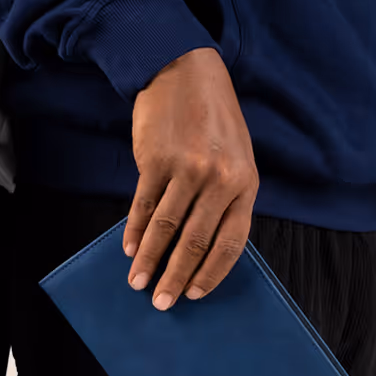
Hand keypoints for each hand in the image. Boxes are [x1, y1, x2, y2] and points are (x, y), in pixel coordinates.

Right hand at [125, 48, 258, 309]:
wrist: (185, 72)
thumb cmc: (213, 119)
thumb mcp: (235, 156)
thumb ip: (225, 198)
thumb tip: (200, 245)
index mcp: (246, 182)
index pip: (231, 241)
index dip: (211, 272)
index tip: (194, 294)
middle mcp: (220, 178)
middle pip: (196, 241)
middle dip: (176, 277)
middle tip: (162, 303)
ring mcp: (188, 168)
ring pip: (166, 228)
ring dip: (149, 261)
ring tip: (137, 283)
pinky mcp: (157, 160)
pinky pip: (143, 206)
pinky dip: (134, 231)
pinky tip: (129, 249)